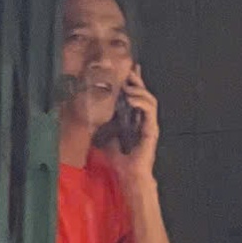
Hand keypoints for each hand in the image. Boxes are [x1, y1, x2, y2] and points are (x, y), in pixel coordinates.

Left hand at [103, 66, 162, 185]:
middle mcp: (143, 119)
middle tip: (128, 71)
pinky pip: (150, 110)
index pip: (135, 94)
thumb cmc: (119, 159)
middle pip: (144, 92)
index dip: (134, 80)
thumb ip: (102, 122)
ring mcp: (149, 123)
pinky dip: (141, 101)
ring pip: (149, 98)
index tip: (128, 68)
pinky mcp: (152, 129)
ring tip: (127, 87)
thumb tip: (89, 110)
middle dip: (136, 80)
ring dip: (138, 90)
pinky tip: (131, 99)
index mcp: (134, 118)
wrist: (128, 174)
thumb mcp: (105, 135)